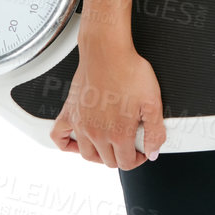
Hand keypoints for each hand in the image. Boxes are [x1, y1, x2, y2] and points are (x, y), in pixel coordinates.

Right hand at [50, 45, 166, 168]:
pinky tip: (78, 140)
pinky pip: (59, 137)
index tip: (142, 151)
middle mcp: (96, 133)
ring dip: (99, 155)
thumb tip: (153, 151)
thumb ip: (155, 131)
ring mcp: (80, 124)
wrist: (107, 51)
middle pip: (108, 161)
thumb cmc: (128, 70)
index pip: (126, 163)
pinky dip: (67, 144)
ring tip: (110, 145)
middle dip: (121, 156)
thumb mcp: (153, 102)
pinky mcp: (69, 112)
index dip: (138, 159)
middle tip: (130, 144)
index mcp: (118, 133)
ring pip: (87, 155)